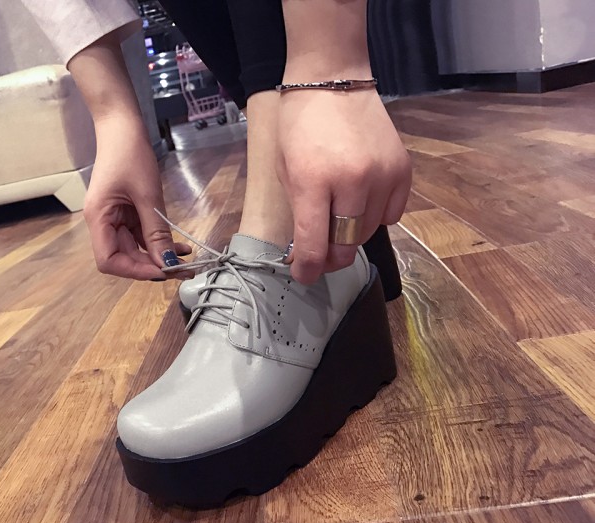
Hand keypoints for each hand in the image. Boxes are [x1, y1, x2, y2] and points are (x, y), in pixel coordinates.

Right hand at [83, 118, 191, 280]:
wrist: (123, 126)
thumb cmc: (129, 154)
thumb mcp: (147, 195)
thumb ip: (156, 232)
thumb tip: (167, 263)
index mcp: (98, 218)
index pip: (109, 261)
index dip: (135, 271)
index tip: (162, 271)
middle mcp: (103, 223)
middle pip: (123, 258)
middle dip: (152, 266)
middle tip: (183, 271)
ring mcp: (114, 218)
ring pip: (135, 249)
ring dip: (158, 256)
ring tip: (186, 261)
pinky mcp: (126, 213)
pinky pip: (141, 235)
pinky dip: (158, 242)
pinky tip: (178, 247)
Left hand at [276, 88, 411, 283]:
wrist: (333, 80)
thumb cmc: (300, 125)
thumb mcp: (286, 171)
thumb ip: (299, 214)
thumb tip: (307, 253)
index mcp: (313, 181)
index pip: (315, 245)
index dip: (308, 269)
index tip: (303, 275)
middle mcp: (352, 181)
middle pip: (347, 245)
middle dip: (330, 257)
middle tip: (320, 255)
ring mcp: (382, 175)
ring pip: (369, 232)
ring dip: (352, 235)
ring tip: (339, 218)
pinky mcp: (403, 170)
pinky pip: (392, 214)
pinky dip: (376, 216)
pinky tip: (362, 201)